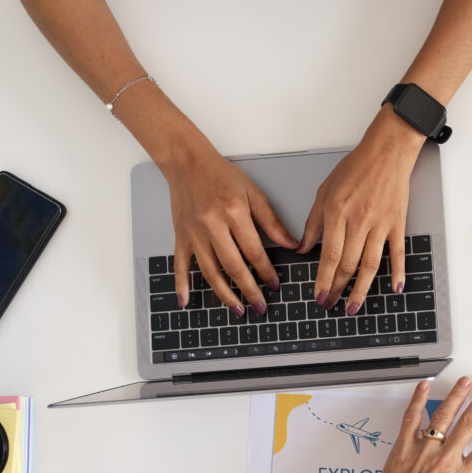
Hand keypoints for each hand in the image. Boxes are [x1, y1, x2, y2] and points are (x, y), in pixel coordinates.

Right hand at [162, 141, 298, 313]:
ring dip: (223, 294)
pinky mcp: (181, 236)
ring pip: (209, 271)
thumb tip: (291, 244)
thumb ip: (271, 222)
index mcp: (233, 214)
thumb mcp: (253, 193)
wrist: (187, 162)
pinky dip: (181, 284)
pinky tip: (185, 300)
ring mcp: (194, 233)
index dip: (266, 271)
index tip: (274, 285)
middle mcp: (212, 226)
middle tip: (260, 306)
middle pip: (232, 266)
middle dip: (248, 290)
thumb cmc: (221, 175)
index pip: (254, 251)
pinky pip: (180, 264)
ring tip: (237, 309)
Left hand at [299, 108, 425, 312]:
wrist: (387, 152)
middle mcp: (359, 221)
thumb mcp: (325, 191)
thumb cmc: (355, 168)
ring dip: (361, 290)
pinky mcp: (397, 224)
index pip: (328, 255)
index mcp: (337, 212)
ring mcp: (380, 224)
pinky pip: (397, 253)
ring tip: (353, 307)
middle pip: (347, 264)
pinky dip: (397, 273)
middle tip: (330, 304)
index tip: (318, 295)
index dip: (323, 279)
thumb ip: (313, 222)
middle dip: (337, 289)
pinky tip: (394, 289)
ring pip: (370, 265)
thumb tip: (303, 248)